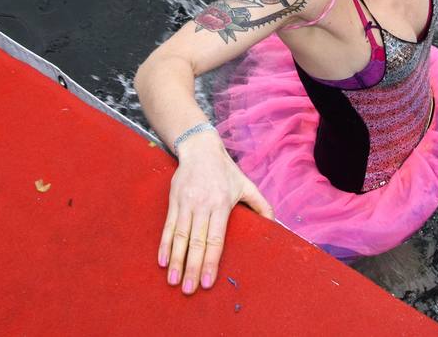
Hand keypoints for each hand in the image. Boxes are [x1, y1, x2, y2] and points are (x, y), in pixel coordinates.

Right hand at [158, 131, 273, 294]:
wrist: (199, 147)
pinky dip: (164, 244)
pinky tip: (163, 261)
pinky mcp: (173, 200)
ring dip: (176, 261)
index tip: (208, 281)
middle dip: (192, 267)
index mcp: (221, 204)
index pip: (215, 239)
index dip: (211, 261)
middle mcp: (201, 205)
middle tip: (189, 289)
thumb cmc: (225, 170)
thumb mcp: (246, 184)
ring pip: (180, 237)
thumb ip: (261, 205)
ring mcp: (185, 203)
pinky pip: (168, 226)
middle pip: (196, 242)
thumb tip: (275, 225)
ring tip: (174, 281)